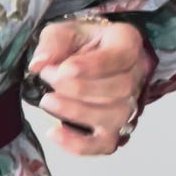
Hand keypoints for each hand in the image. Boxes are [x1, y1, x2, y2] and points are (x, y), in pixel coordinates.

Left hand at [28, 17, 148, 156]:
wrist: (84, 59)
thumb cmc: (78, 43)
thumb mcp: (63, 31)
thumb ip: (52, 43)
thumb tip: (38, 65)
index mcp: (127, 42)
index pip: (121, 57)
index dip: (93, 67)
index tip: (63, 69)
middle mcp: (137, 75)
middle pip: (120, 89)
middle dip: (78, 88)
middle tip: (48, 78)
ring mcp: (130, 105)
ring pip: (115, 117)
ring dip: (76, 112)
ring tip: (47, 101)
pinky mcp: (116, 129)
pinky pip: (105, 144)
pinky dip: (79, 144)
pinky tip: (54, 133)